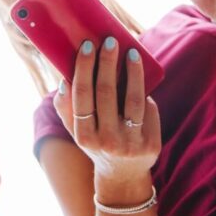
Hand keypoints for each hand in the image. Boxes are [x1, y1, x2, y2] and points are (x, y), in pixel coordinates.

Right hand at [53, 38, 160, 204]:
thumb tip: (64, 80)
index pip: (82, 96)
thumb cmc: (97, 141)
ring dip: (133, 72)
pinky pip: (148, 110)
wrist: (123, 174)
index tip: (88, 46)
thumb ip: (65, 108)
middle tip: (110, 41)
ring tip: (131, 52)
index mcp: (84, 136)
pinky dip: (144, 91)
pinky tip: (140, 75)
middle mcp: (106, 141)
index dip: (85, 69)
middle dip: (108, 63)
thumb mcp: (76, 131)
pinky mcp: (151, 144)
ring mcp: (131, 143)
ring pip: (133, 99)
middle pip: (107, 94)